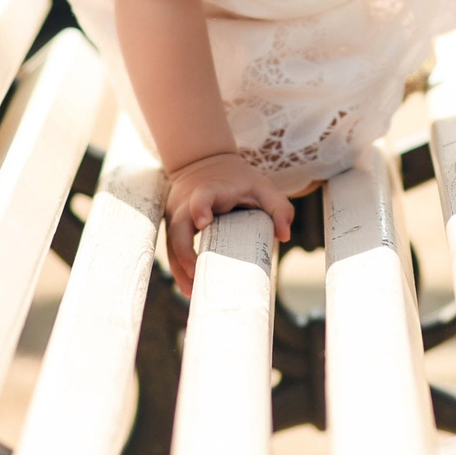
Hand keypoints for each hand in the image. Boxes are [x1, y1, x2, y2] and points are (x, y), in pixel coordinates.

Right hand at [163, 151, 293, 291]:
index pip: (201, 197)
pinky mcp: (173, 227)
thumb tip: (284, 235)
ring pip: (171, 244)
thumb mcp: (261, 186)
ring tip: (192, 292)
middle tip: (197, 276)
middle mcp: (187, 204)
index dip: (200, 208)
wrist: (203, 162)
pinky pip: (172, 250)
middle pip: (178, 228)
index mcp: (210, 190)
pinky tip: (189, 287)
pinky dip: (179, 268)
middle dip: (185, 254)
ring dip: (180, 269)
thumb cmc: (237, 179)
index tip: (204, 222)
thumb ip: (278, 206)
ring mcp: (177, 216)